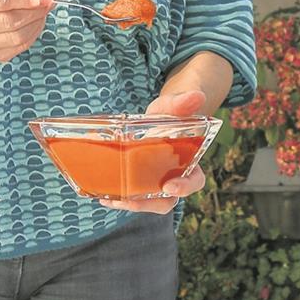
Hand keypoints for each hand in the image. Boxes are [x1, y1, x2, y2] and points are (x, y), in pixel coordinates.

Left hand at [98, 89, 207, 213]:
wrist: (157, 117)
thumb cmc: (169, 113)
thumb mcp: (172, 106)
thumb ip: (182, 103)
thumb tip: (196, 96)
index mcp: (189, 162)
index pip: (195, 181)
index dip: (185, 187)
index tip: (170, 186)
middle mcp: (173, 177)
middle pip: (166, 200)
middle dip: (148, 204)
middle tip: (129, 200)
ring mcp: (154, 181)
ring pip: (147, 201)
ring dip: (129, 202)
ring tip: (111, 198)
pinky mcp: (138, 181)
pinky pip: (131, 194)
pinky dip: (117, 196)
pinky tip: (102, 195)